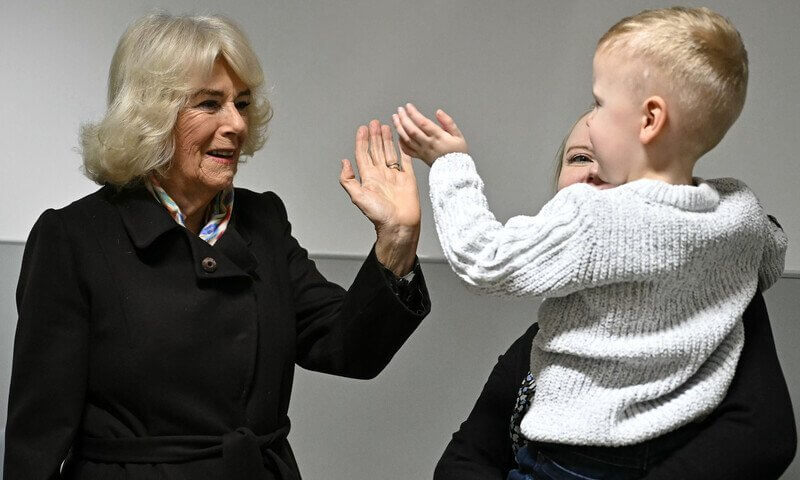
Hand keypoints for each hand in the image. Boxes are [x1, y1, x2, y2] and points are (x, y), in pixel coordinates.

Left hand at [340, 120, 420, 276]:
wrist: (400, 225)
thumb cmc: (380, 215)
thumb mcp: (358, 197)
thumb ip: (349, 180)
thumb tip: (343, 162)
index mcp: (369, 178)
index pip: (363, 154)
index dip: (362, 141)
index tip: (363, 128)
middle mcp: (381, 175)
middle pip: (376, 150)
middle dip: (375, 136)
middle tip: (374, 123)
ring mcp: (395, 176)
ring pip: (390, 153)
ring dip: (387, 140)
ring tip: (385, 126)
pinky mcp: (408, 179)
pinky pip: (406, 160)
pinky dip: (404, 149)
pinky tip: (402, 141)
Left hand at [392, 103, 467, 166]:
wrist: (456, 170)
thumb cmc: (458, 152)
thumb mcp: (458, 135)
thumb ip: (448, 122)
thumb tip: (438, 112)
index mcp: (438, 136)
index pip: (422, 122)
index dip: (414, 113)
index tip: (408, 106)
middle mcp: (428, 144)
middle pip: (411, 130)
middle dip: (403, 118)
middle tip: (399, 110)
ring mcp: (422, 151)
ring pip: (407, 139)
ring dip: (399, 128)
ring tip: (395, 118)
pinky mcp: (420, 157)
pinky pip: (407, 150)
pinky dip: (401, 142)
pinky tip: (399, 134)